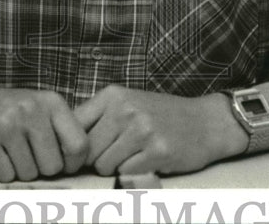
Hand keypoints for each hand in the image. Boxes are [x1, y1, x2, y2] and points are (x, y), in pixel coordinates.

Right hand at [0, 86, 88, 181]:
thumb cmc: (2, 111)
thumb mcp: (36, 108)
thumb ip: (59, 128)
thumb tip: (85, 161)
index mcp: (50, 101)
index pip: (79, 145)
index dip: (72, 163)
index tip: (61, 163)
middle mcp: (31, 109)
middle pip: (53, 166)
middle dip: (40, 168)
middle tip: (25, 153)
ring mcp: (7, 123)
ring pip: (29, 173)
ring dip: (18, 170)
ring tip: (7, 150)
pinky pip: (5, 175)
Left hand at [74, 86, 246, 175]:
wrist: (206, 122)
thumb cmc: (162, 115)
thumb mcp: (128, 103)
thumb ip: (98, 117)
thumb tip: (62, 141)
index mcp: (113, 95)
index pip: (74, 125)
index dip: (73, 145)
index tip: (78, 155)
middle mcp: (125, 109)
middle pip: (86, 150)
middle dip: (96, 160)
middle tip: (116, 155)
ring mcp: (141, 129)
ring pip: (103, 165)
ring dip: (114, 168)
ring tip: (133, 156)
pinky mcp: (156, 151)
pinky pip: (125, 174)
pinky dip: (133, 173)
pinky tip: (147, 161)